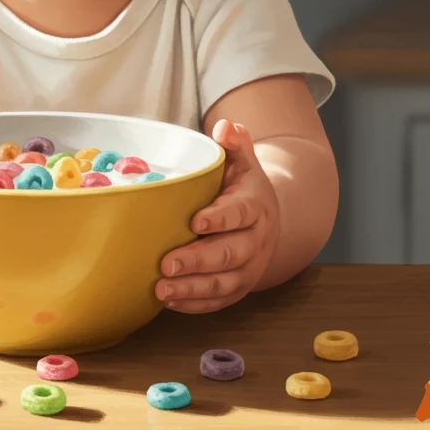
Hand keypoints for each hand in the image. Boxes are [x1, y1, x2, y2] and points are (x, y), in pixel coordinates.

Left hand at [156, 119, 279, 312]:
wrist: (269, 217)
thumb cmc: (243, 185)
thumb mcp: (243, 159)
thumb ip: (235, 141)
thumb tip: (224, 125)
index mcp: (255, 205)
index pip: (240, 212)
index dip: (220, 218)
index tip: (195, 221)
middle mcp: (256, 239)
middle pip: (230, 253)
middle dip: (198, 260)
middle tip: (166, 264)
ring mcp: (249, 267)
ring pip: (224, 283)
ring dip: (192, 288)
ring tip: (161, 288)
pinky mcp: (239, 286)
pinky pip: (219, 301)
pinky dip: (195, 304)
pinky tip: (169, 302)